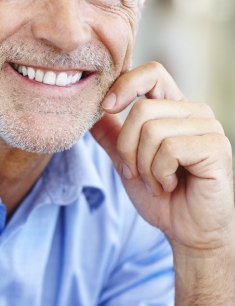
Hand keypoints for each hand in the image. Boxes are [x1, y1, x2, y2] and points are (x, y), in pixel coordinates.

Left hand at [91, 62, 234, 251]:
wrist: (188, 232)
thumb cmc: (163, 198)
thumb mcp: (127, 163)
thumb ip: (112, 136)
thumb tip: (89, 112)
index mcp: (175, 109)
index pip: (151, 73)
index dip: (124, 85)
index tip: (106, 107)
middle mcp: (195, 112)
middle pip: (141, 110)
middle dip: (128, 150)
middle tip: (138, 175)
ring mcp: (209, 127)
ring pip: (152, 131)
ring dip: (144, 167)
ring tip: (158, 183)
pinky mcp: (215, 147)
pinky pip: (169, 149)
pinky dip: (160, 174)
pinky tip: (171, 186)